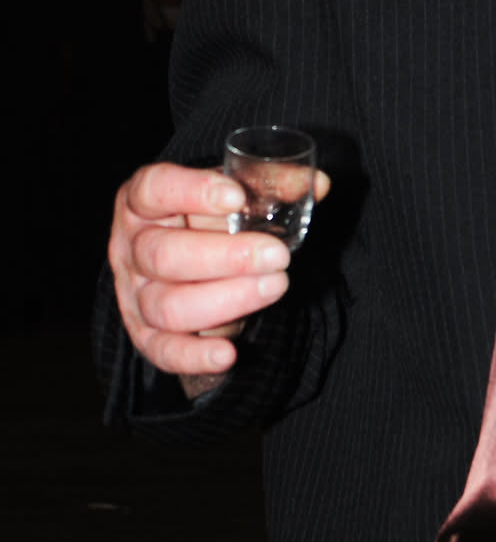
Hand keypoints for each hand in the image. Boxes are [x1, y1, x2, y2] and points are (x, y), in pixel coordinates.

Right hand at [109, 160, 330, 385]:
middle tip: (278, 256)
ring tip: (274, 287)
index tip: (237, 198)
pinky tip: (227, 354)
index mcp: (144, 201)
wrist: (193, 266)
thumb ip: (271, 186)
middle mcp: (131, 247)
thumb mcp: (234, 196)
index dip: (191, 192)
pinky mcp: (145, 334)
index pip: (154, 189)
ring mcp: (134, 293)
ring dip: (225, 300)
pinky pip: (163, 350)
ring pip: (166, 304)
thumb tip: (317, 185)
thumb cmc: (211, 222)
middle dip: (227, 257)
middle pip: (164, 255)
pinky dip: (194, 356)